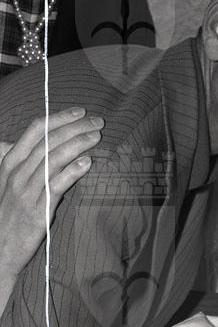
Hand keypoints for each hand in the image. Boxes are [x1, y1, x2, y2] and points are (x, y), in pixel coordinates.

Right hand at [0, 107, 103, 292]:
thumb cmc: (9, 214)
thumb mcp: (8, 184)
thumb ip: (19, 162)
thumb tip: (25, 143)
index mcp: (9, 162)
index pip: (35, 130)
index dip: (59, 118)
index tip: (81, 111)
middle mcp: (16, 173)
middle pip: (49, 140)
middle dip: (76, 127)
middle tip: (99, 122)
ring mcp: (26, 191)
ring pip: (53, 158)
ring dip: (78, 144)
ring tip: (97, 137)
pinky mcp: (37, 210)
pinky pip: (56, 185)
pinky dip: (72, 172)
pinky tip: (88, 163)